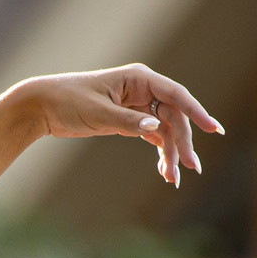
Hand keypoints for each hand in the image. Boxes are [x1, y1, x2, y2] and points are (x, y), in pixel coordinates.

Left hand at [16, 64, 223, 187]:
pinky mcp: (129, 120)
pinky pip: (153, 136)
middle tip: (191, 168)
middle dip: (182, 142)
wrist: (42, 107)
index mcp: (138, 79)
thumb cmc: (68, 101)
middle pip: (173, 117)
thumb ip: (128, 121)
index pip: (175, 95)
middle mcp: (142, 90)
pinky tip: (164, 170)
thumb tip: (157, 128)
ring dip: (171, 152)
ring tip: (173, 178)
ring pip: (165, 129)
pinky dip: (159, 152)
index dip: (197, 112)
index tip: (214, 129)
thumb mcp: (98, 113)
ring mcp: (137, 105)